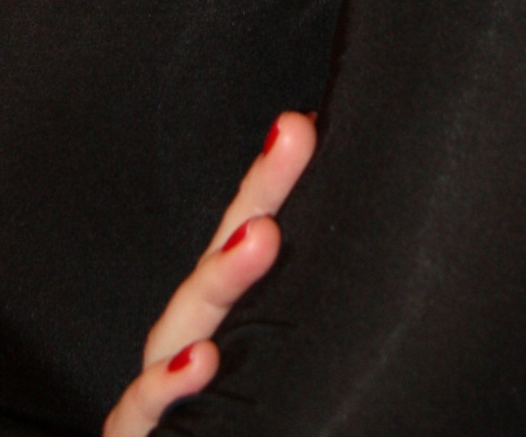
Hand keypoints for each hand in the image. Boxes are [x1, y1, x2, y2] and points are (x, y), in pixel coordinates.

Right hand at [102, 111, 316, 436]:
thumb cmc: (235, 416)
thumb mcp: (273, 351)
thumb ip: (302, 299)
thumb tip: (386, 242)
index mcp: (228, 311)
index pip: (251, 229)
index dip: (276, 176)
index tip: (306, 120)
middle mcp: (192, 333)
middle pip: (224, 253)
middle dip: (258, 194)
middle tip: (295, 137)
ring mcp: (161, 380)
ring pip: (183, 321)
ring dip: (222, 274)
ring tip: (262, 237)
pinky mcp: (138, 433)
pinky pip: (142, 409)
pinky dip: (164, 384)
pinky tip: (198, 362)